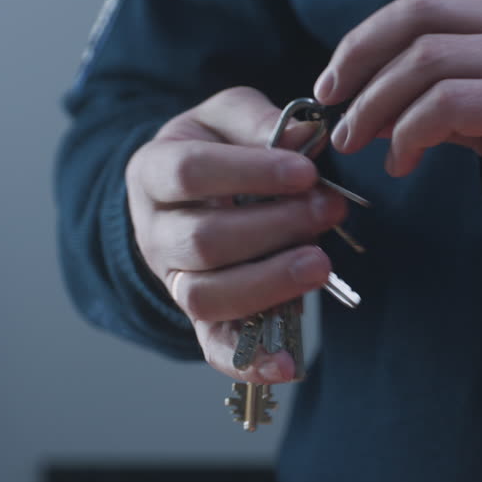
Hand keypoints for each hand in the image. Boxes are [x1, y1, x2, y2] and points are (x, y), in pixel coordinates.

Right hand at [125, 86, 347, 382]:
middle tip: (330, 210)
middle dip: (274, 228)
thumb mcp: (227, 117)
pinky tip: (290, 364)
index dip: (250, 173)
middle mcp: (154, 233)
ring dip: (269, 283)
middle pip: (203, 242)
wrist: (187, 193)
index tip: (307, 171)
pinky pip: (215, 349)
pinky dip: (250, 363)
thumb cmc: (215, 149)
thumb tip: (304, 135)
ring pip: (206, 297)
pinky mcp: (200, 320)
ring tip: (321, 263)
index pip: (189, 173)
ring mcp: (174, 282)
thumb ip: (259, 121)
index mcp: (152, 172)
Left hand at [314, 0, 481, 194]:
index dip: (371, 33)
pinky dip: (409, 133)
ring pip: (425, 62)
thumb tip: (372, 112)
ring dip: (376, 104)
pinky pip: (446, 106)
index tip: (337, 75)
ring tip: (358, 141)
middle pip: (419, 18)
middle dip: (361, 59)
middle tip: (332, 103)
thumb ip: (446, 98)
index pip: (427, 1)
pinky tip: (402, 161)